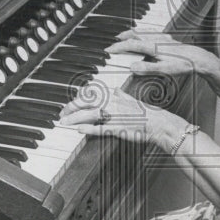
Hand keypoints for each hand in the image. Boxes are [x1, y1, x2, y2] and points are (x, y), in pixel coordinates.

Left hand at [59, 86, 183, 146]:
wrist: (158, 123)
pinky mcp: (118, 129)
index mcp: (114, 96)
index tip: (69, 105)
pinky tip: (79, 130)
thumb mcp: (132, 100)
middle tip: (62, 114)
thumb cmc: (146, 113)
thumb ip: (121, 95)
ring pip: (90, 115)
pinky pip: (101, 128)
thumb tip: (116, 90)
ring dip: (75, 118)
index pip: (91, 94)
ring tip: (64, 123)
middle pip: (86, 103)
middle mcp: (112, 104)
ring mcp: (114, 116)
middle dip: (71, 108)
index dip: (77, 99)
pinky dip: (89, 128)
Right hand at [108, 31, 217, 77]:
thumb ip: (146, 68)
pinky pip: (150, 32)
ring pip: (142, 31)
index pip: (131, 45)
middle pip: (135, 34)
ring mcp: (162, 37)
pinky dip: (142, 32)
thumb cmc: (183, 64)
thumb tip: (132, 67)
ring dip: (132, 34)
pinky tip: (144, 35)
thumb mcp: (163, 70)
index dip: (118, 47)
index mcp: (152, 46)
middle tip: (114, 42)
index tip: (109, 50)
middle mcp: (156, 39)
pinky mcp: (167, 38)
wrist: (197, 59)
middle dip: (122, 38)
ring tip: (125, 36)